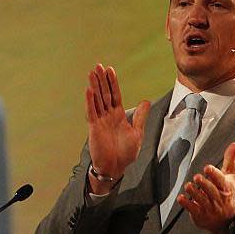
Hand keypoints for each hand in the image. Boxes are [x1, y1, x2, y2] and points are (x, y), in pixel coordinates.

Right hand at [85, 64, 150, 187]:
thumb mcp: (137, 132)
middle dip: (102, 79)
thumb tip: (146, 101)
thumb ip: (140, 117)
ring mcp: (100, 120)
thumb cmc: (125, 153)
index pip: (115, 95)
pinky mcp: (94, 127)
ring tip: (92, 73)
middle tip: (98, 65)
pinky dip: (90, 101)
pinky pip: (92, 112)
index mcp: (118, 115)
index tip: (110, 70)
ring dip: (94, 86)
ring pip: (97, 99)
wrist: (115, 168)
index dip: (112, 82)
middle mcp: (108, 115)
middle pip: (104, 93)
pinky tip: (89, 90)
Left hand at [178, 142, 234, 233]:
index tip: (207, 168)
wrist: (226, 220)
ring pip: (201, 199)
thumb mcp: (231, 177)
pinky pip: (193, 209)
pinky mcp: (200, 215)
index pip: (221, 180)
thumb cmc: (226, 194)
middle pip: (211, 191)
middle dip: (204, 184)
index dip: (214, 174)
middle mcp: (218, 198)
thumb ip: (230, 161)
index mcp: (226, 188)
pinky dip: (187, 204)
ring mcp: (209, 208)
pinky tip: (181, 198)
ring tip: (188, 186)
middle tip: (197, 177)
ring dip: (194, 192)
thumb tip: (234, 145)